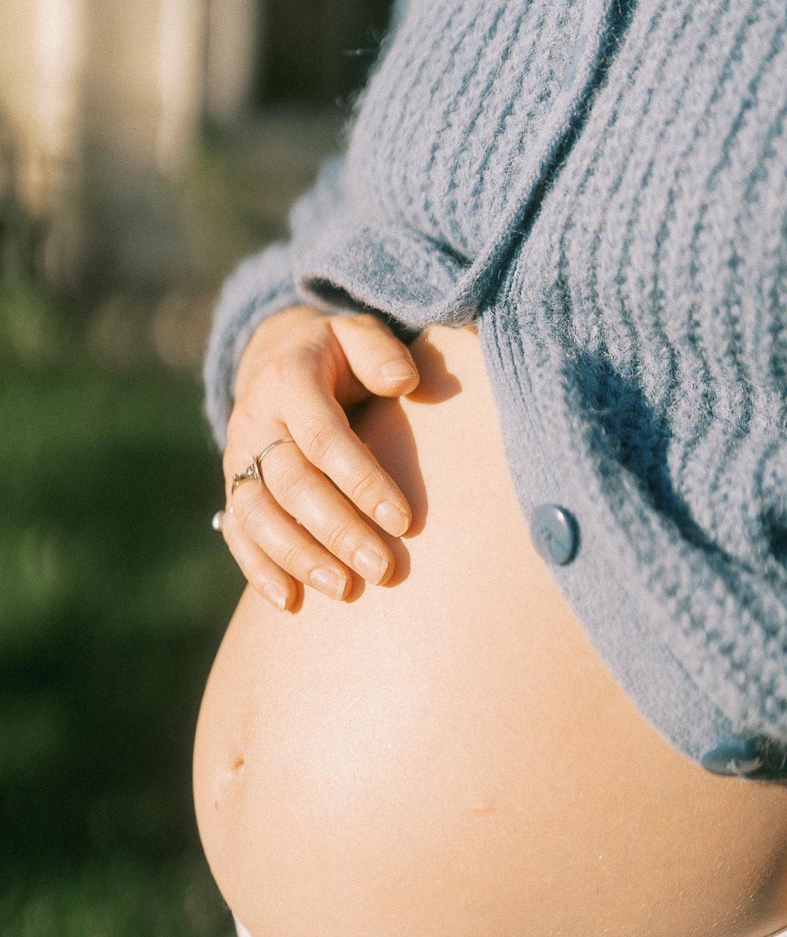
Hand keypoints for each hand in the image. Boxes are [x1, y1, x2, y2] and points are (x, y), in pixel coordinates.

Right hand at [219, 303, 419, 611]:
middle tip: (383, 570)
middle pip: (292, 484)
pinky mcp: (232, 487)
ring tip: (346, 591)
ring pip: (260, 515)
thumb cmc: (339, 356)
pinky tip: (290, 602)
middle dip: (337, 531)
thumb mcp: (359, 335)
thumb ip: (380, 351)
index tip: (404, 521)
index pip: (324, 437)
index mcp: (289, 378)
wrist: (279, 360)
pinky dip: (258, 569)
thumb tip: (404, 380)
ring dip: (300, 558)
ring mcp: (237, 456)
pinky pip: (237, 532)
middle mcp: (255, 419)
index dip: (362, 481)